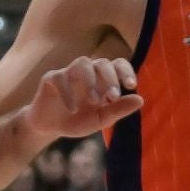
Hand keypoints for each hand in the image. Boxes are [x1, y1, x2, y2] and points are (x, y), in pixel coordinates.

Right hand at [24, 56, 142, 140]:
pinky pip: (60, 78)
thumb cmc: (78, 120)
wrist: (49, 127)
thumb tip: (140, 100)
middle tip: (113, 97)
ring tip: (94, 101)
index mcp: (102, 78)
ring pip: (82, 63)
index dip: (126, 71)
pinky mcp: (51, 78)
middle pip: (102, 62)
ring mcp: (68, 72)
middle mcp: (87, 71)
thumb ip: (118, 110)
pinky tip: (72, 109)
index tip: (132, 85)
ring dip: (90, 80)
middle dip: (110, 78)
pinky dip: (68, 93)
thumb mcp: (100, 119)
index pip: (118, 64)